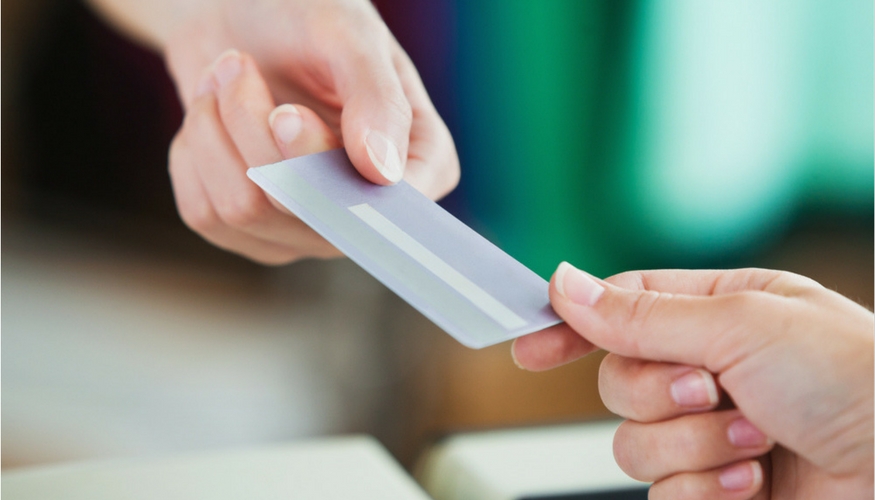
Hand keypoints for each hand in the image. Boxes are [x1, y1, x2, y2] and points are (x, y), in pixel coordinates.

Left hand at [165, 0, 458, 262]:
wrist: (237, 17)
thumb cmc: (304, 16)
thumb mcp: (350, 36)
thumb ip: (378, 99)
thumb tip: (382, 174)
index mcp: (418, 165)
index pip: (386, 210)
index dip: (327, 173)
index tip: (287, 113)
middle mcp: (365, 210)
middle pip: (301, 209)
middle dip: (253, 128)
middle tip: (239, 66)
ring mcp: (307, 229)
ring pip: (245, 211)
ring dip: (215, 130)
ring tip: (224, 79)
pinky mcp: (250, 233)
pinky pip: (204, 214)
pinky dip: (192, 153)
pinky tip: (211, 118)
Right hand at [513, 264, 873, 498]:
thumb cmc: (857, 377)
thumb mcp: (741, 324)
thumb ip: (640, 315)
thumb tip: (566, 286)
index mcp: (720, 312)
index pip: (620, 310)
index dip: (571, 327)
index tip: (529, 348)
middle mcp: (713, 370)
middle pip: (616, 380)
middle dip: (658, 392)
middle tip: (711, 389)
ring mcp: (713, 433)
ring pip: (632, 442)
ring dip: (692, 444)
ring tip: (754, 439)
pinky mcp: (719, 490)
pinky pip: (664, 493)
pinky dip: (708, 488)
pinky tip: (756, 480)